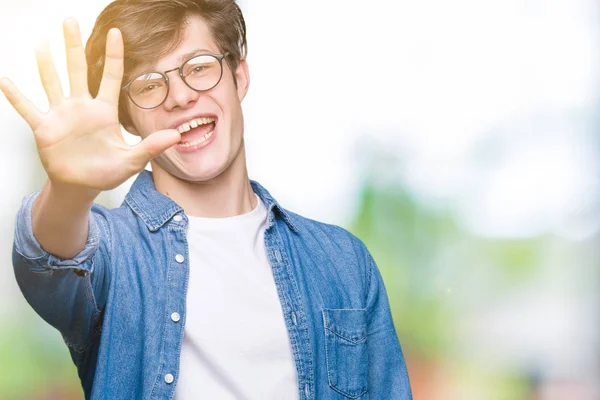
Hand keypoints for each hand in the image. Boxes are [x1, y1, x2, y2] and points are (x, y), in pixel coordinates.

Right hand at [0, 18, 180, 192]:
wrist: (81, 186)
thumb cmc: (107, 172)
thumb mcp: (132, 160)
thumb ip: (151, 146)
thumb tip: (177, 136)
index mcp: (104, 112)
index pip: (111, 76)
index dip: (113, 55)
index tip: (115, 33)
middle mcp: (82, 107)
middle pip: (77, 70)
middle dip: (73, 46)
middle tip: (70, 21)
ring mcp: (62, 115)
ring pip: (53, 82)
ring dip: (46, 63)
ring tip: (41, 42)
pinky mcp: (45, 128)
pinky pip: (28, 109)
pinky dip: (17, 96)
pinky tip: (6, 80)